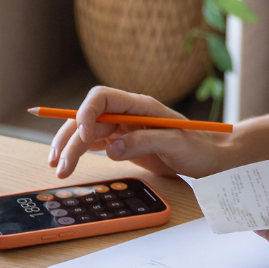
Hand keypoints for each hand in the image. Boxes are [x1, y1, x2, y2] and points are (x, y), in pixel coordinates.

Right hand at [46, 85, 235, 179]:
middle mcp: (127, 114)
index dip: (86, 112)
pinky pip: (94, 144)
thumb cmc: (199, 147)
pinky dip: (78, 153)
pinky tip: (67, 163)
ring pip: (86, 132)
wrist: (210, 158)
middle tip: (60, 165)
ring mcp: (122, 128)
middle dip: (70, 139)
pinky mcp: (122, 144)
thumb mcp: (176, 144)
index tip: (82, 136)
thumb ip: (144, 141)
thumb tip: (112, 149)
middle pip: (88, 118)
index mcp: (139, 106)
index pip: (102, 98)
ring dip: (69, 148)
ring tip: (57, 169)